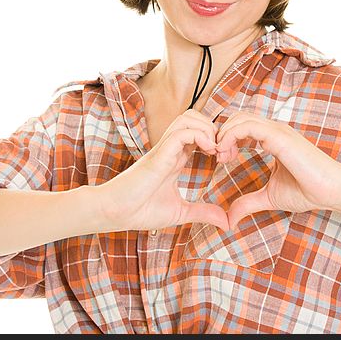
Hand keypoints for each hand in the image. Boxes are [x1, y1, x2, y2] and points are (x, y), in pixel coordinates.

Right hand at [100, 109, 228, 232]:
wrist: (114, 213)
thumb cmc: (140, 211)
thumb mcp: (180, 212)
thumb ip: (203, 213)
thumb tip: (226, 222)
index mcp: (176, 158)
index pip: (198, 133)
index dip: (216, 138)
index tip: (226, 157)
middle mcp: (170, 149)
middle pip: (194, 117)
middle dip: (214, 128)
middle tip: (223, 150)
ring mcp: (164, 149)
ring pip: (188, 118)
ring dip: (207, 128)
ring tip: (215, 149)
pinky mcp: (158, 155)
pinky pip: (180, 133)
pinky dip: (198, 135)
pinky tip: (208, 150)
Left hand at [215, 111, 340, 229]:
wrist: (332, 191)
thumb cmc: (308, 191)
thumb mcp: (269, 197)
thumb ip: (248, 203)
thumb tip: (229, 219)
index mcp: (274, 139)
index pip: (243, 126)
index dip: (227, 138)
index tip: (221, 159)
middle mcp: (275, 130)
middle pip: (238, 117)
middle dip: (222, 134)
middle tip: (218, 157)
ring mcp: (278, 130)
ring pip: (240, 118)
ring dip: (224, 134)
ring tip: (221, 155)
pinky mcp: (279, 136)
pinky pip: (247, 126)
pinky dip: (230, 135)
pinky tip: (227, 153)